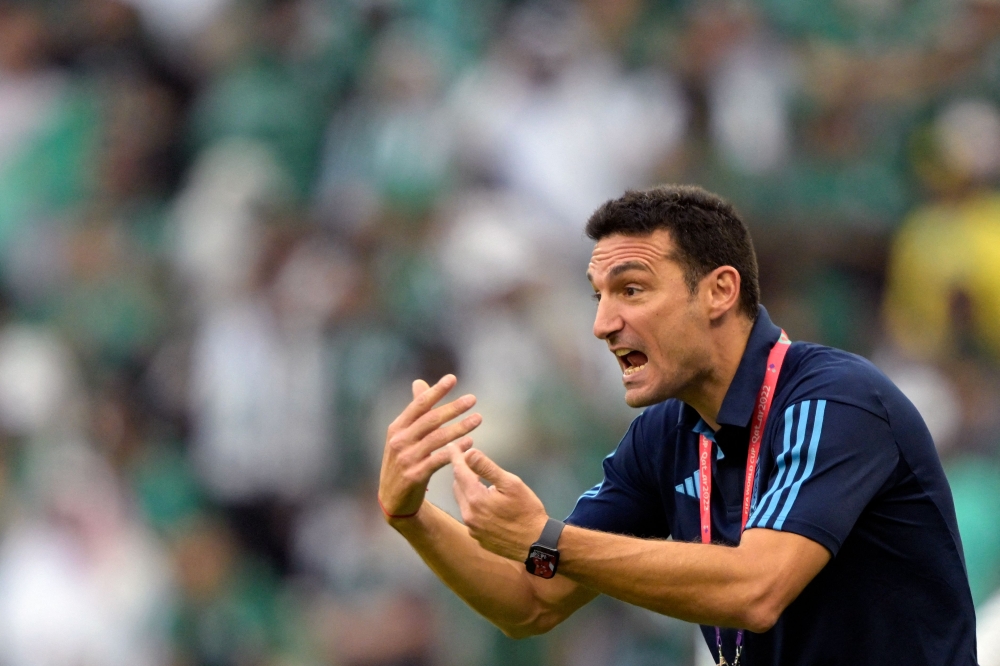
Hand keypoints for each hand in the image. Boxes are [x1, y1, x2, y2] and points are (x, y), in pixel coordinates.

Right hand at [379, 375, 480, 520]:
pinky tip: (469, 443)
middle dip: (453, 408)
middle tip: (472, 399)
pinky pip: (439, 459)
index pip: (418, 405)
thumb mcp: (403, 436)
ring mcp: (406, 458)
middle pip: (430, 420)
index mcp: (396, 428)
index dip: (435, 391)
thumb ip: (415, 411)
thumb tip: (419, 382)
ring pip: (437, 439)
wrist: (393, 499)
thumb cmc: (403, 461)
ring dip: (460, 428)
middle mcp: (399, 441)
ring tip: (478, 419)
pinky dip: (455, 450)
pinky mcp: (415, 475)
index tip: (452, 379)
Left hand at [451, 447, 548, 561]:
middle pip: (457, 486)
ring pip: (462, 501)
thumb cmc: (527, 511)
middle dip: (462, 472)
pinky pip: (469, 515)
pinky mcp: (477, 537)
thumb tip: (469, 454)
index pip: (459, 471)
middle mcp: (468, 514)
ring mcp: (472, 528)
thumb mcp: (511, 484)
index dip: (455, 457)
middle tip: (472, 462)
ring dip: (467, 488)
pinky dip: (473, 504)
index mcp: (475, 499)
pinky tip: (487, 504)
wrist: (536, 544)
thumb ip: (487, 468)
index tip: (451, 446)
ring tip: (480, 481)